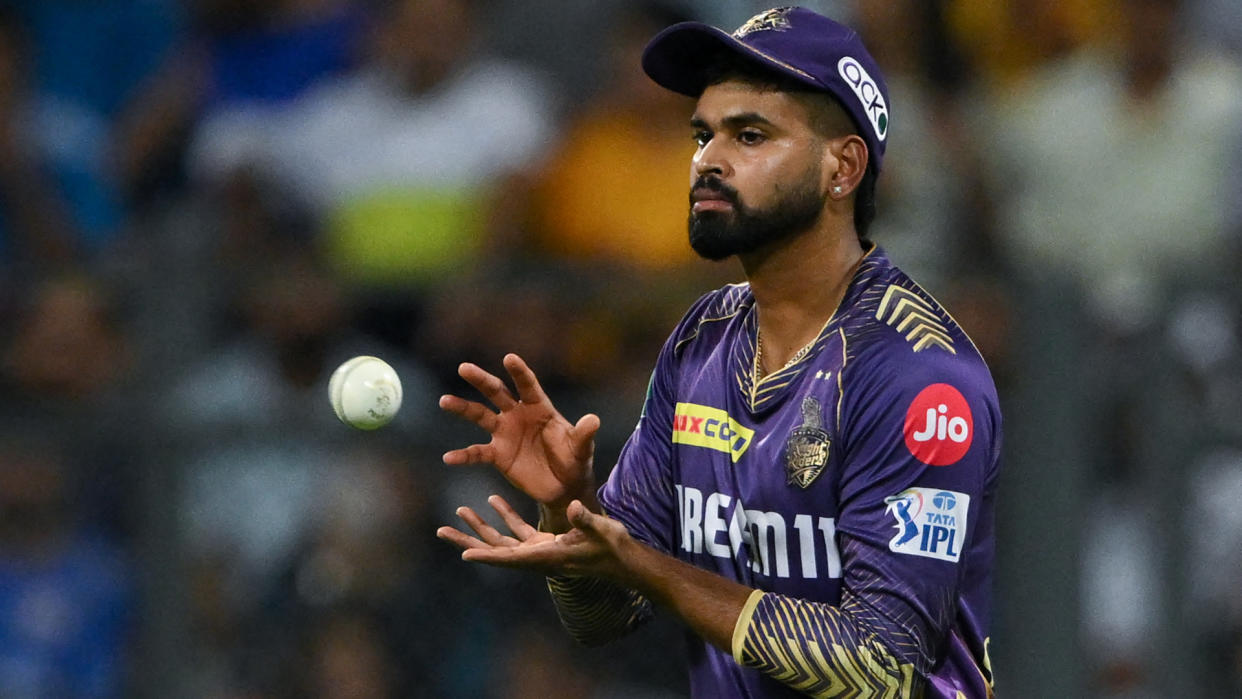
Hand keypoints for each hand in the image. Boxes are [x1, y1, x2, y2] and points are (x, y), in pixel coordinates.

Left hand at [437, 495, 633, 581]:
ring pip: (502, 541)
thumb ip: (585, 521)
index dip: (487, 556)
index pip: (511, 558)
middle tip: (440, 531)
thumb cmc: (613, 547)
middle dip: (468, 541)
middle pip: (494, 551)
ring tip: (460, 510)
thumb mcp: (600, 531)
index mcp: (546, 557)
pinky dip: (505, 517)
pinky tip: (493, 501)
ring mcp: (539, 551)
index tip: (463, 554)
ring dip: (481, 527)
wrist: (623, 559)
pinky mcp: (545, 543)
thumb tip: (573, 508)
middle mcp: (536, 557)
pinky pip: (518, 531)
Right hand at [439, 354, 600, 510]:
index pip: (528, 386)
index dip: (519, 372)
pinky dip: (463, 456)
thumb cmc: (574, 460)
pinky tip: (449, 458)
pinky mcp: (498, 455)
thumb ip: (583, 434)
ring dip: (462, 408)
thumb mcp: (581, 448)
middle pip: (497, 393)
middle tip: (464, 368)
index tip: (509, 358)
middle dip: (481, 380)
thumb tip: (594, 420)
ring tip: (444, 400)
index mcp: (539, 407)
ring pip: (479, 416)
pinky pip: (477, 453)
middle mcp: (518, 415)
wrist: (563, 486)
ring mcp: (505, 433)